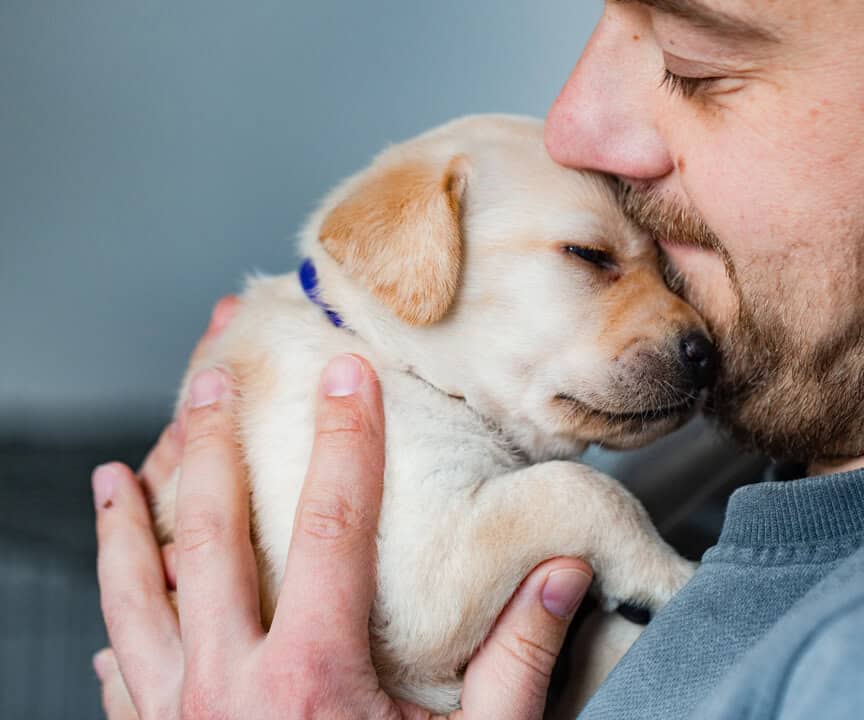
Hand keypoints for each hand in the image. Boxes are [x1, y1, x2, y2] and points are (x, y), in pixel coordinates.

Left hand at [94, 298, 592, 718]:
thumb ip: (517, 666)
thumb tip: (559, 576)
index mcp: (313, 674)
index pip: (328, 521)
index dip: (344, 437)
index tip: (344, 370)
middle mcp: (229, 685)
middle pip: (207, 535)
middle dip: (204, 446)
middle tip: (207, 379)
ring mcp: (178, 718)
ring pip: (134, 597)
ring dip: (125, 525)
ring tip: (114, 469)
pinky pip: (121, 676)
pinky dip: (115, 628)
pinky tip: (110, 613)